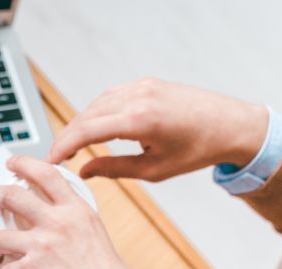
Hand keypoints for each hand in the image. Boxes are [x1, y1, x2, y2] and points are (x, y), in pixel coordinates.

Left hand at [0, 155, 154, 268]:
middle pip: (11, 196)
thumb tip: (54, 219)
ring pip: (0, 236)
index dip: (23, 164)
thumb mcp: (96, 235)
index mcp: (76, 211)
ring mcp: (42, 246)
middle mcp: (58, 223)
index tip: (12, 164)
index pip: (46, 174)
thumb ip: (74, 221)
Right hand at [48, 77, 267, 181]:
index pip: (87, 130)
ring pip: (96, 104)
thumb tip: (85, 172)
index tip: (50, 161)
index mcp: (140, 119)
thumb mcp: (154, 170)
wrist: (231, 125)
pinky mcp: (146, 84)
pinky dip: (97, 113)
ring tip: (72, 148)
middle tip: (56, 159)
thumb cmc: (198, 149)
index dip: (63, 147)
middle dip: (67, 137)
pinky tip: (93, 130)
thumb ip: (114, 170)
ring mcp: (142, 86)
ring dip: (81, 125)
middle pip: (86, 116)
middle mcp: (138, 96)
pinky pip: (111, 97)